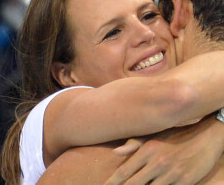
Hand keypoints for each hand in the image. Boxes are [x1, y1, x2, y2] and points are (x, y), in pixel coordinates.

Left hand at [104, 115, 223, 184]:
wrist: (204, 137)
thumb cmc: (174, 136)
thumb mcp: (153, 136)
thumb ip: (133, 143)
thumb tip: (115, 152)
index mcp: (146, 151)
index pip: (124, 171)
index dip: (112, 182)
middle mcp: (156, 163)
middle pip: (133, 184)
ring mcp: (171, 174)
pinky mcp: (185, 182)